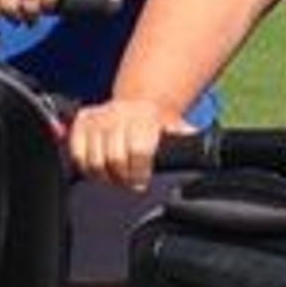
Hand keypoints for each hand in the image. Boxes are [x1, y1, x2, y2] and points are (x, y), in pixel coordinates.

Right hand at [66, 96, 186, 189]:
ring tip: (114, 176)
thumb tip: (208, 153)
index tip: (140, 183)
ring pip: (94, 159)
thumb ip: (189, 141)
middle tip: (128, 182)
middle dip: (122, 177)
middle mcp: (120, 113)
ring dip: (104, 175)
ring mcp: (99, 116)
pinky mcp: (82, 120)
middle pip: (114, 158)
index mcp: (146, 116)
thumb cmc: (157, 125)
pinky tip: (98, 168)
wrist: (138, 103)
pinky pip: (77, 152)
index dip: (139, 173)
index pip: (138, 150)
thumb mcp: (177, 130)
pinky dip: (86, 166)